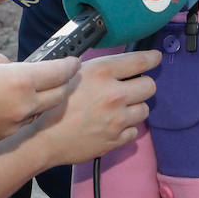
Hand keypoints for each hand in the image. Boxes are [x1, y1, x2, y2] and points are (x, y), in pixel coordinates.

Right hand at [0, 43, 80, 149]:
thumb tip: (7, 67)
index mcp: (20, 81)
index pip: (58, 72)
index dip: (69, 64)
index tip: (74, 60)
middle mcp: (22, 106)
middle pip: (57, 95)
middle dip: (65, 83)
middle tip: (66, 74)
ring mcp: (12, 125)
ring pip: (39, 110)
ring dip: (45, 99)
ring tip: (40, 87)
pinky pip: (20, 121)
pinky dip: (24, 110)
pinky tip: (14, 102)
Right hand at [28, 50, 160, 164]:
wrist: (43, 139)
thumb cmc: (52, 107)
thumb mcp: (71, 76)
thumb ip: (98, 70)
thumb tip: (119, 65)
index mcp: (101, 73)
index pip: (140, 60)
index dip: (151, 58)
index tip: (155, 58)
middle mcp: (113, 94)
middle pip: (149, 85)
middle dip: (142, 85)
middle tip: (132, 88)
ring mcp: (117, 119)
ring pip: (145, 109)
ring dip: (135, 108)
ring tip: (118, 109)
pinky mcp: (117, 138)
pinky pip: (135, 130)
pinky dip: (126, 128)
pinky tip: (112, 125)